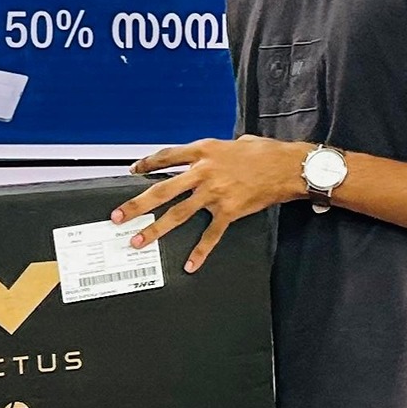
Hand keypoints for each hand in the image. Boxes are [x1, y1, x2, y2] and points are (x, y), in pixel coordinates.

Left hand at [112, 137, 307, 273]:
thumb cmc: (264, 152)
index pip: (167, 157)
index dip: (147, 164)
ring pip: (178, 213)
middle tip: (119, 216)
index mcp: (203, 151)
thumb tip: (209, 158)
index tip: (134, 171)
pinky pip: (210, 235)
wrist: (287, 166)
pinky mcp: (228, 211)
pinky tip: (190, 264)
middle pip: (162, 190)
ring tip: (139, 240)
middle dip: (137, 204)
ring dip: (156, 228)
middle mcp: (203, 172)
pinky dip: (200, 251)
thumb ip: (216, 152)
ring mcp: (214, 193)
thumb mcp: (234, 143)